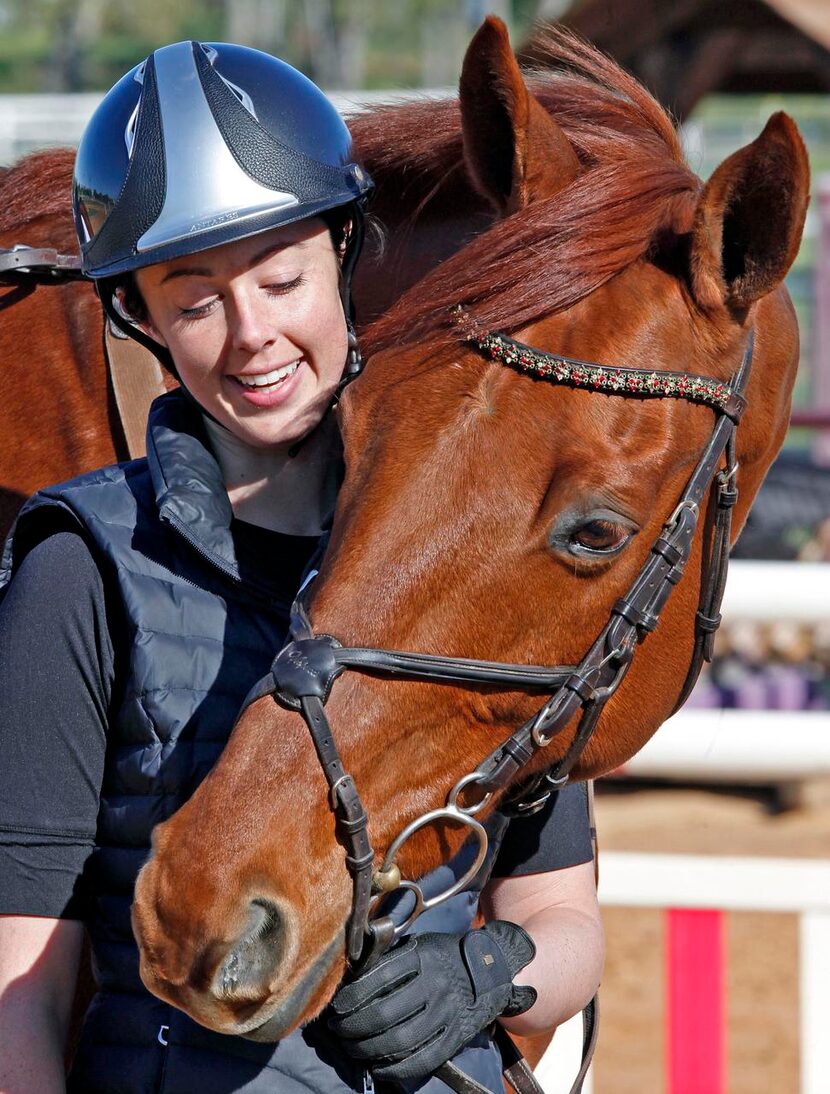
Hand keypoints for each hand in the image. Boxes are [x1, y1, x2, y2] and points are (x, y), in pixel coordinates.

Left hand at [328, 920, 536, 1084]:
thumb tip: (353, 976)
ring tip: (352, 1048)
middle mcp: (434, 985)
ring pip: (400, 1040)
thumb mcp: (420, 944)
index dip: (351, 997)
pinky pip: (422, 1060)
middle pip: (383, 1014)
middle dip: (353, 1027)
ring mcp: (446, 1013)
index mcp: (422, 957)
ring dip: (368, 1049)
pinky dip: (395, 1069)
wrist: (493, 969)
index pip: (377, 979)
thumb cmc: (445, 955)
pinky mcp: (456, 1037)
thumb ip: (391, 957)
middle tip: (338, 1031)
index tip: (337, 1007)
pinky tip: (378, 1067)